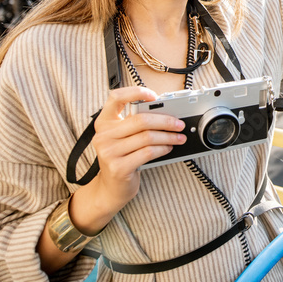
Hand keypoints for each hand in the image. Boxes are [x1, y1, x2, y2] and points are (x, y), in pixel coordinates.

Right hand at [89, 86, 186, 211]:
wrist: (111, 189)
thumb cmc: (121, 158)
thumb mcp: (122, 138)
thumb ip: (135, 125)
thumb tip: (165, 113)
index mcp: (104, 122)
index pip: (116, 98)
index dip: (135, 92)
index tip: (154, 96)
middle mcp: (103, 135)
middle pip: (140, 120)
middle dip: (165, 120)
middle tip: (179, 123)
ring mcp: (109, 152)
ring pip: (147, 137)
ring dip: (168, 136)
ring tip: (179, 137)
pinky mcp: (119, 167)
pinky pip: (148, 152)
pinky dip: (163, 149)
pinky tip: (169, 148)